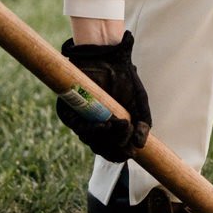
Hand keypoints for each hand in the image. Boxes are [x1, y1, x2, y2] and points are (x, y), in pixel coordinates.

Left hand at [56, 32, 151, 160]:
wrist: (109, 58)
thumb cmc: (125, 79)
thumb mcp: (139, 103)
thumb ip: (142, 124)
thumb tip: (140, 145)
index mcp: (112, 128)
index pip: (113, 151)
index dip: (121, 154)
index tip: (131, 152)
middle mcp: (95, 127)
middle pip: (103, 149)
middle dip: (117, 145)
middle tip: (128, 129)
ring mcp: (82, 121)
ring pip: (92, 142)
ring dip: (108, 137)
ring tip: (121, 123)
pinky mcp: (69, 113)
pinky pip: (79, 128)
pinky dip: (92, 130)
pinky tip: (104, 125)